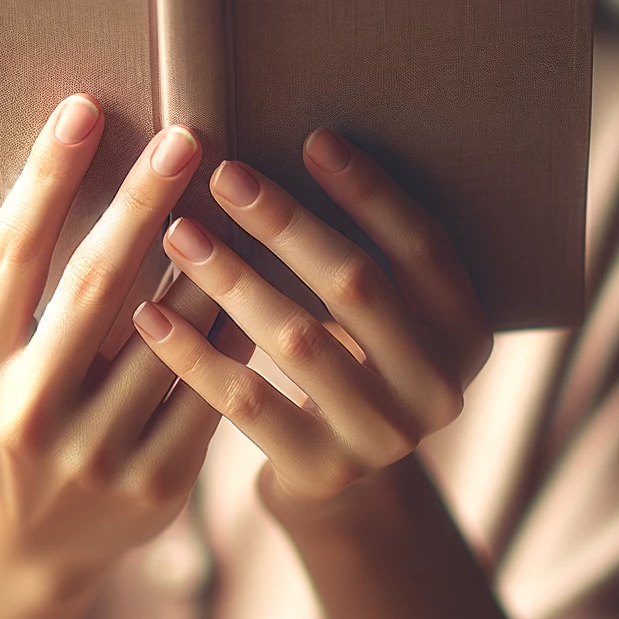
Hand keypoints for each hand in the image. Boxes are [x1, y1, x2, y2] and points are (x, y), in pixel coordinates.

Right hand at [0, 94, 241, 588]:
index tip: (84, 106)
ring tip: (238, 191)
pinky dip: (234, 330)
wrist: (28, 545)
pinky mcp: (156, 487)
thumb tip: (81, 154)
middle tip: (186, 134)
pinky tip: (260, 280)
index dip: (47, 174)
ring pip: (166, 335)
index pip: (12, 250)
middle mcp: (26, 410)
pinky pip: (210, 388)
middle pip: (93, 283)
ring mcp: (93, 454)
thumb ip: (25, 281)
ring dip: (206, 259)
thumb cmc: (17, 410)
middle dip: (142, 200)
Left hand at [132, 127, 492, 507]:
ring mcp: (382, 439)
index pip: (423, 247)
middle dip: (285, 224)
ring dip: (231, 277)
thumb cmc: (344, 360)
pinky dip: (195, 352)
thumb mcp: (378, 315)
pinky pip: (247, 401)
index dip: (371, 192)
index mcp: (467, 334)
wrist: (334, 479)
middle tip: (225, 175)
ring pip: (296, 340)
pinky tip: (151, 311)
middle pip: (357, 286)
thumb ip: (359, 253)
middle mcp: (438, 391)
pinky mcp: (321, 473)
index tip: (312, 139)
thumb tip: (300, 147)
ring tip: (179, 232)